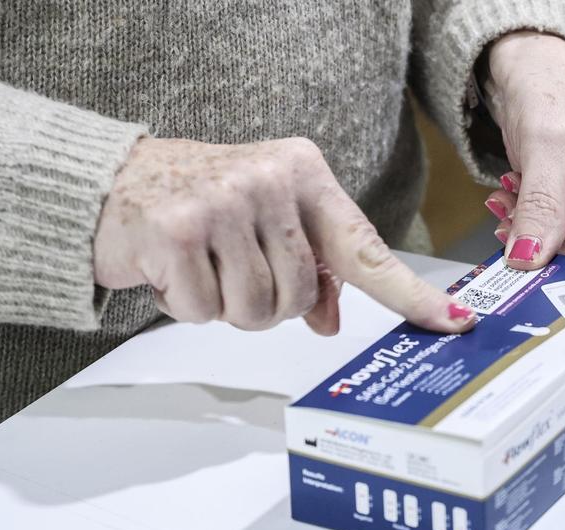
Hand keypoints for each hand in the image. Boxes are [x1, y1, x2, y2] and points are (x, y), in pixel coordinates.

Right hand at [93, 137, 475, 333]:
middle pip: (299, 296)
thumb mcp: (264, 221)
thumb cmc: (199, 202)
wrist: (110, 181)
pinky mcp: (176, 231)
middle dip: (266, 304)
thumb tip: (330, 320)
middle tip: (232, 272)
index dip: (409, 293)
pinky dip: (184, 304)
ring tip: (201, 267)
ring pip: (255, 310)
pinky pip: (204, 311)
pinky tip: (169, 269)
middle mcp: (270, 179)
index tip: (453, 321)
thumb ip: (308, 266)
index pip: (364, 247)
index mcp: (303, 172)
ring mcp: (223, 201)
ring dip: (224, 306)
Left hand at [482, 31, 564, 268]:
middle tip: (508, 216)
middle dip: (553, 242)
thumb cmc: (549, 85)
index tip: (523, 234)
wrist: (537, 70)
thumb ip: (540, 202)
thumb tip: (530, 258)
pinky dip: (542, 230)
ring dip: (543, 237)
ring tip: (510, 201)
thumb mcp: (542, 141)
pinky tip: (519, 202)